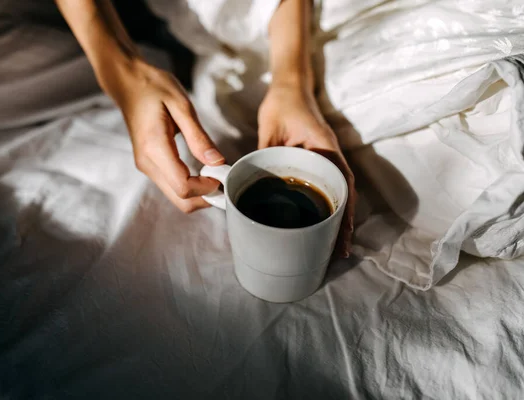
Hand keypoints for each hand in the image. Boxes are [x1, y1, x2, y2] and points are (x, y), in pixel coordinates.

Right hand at [95, 56, 224, 212]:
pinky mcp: (149, 166)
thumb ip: (199, 137)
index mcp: (155, 148)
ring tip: (215, 173)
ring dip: (199, 192)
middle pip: (181, 200)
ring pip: (177, 197)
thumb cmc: (154, 88)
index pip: (183, 186)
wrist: (127, 83)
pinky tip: (203, 171)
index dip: (207, 187)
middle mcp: (148, 163)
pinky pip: (172, 186)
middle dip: (205, 196)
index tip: (222, 173)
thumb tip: (217, 162)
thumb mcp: (181, 105)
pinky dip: (190, 186)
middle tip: (223, 178)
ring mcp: (146, 167)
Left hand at [258, 82, 355, 256]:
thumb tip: (249, 184)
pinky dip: (327, 203)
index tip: (344, 233)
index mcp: (324, 147)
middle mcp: (331, 155)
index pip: (342, 182)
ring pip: (337, 192)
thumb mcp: (269, 129)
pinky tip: (320, 221)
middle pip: (343, 194)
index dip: (344, 210)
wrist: (289, 85)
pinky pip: (326, 184)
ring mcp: (327, 158)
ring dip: (337, 217)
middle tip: (338, 251)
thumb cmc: (281, 103)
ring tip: (333, 244)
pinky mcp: (319, 159)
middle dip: (343, 223)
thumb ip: (263, 155)